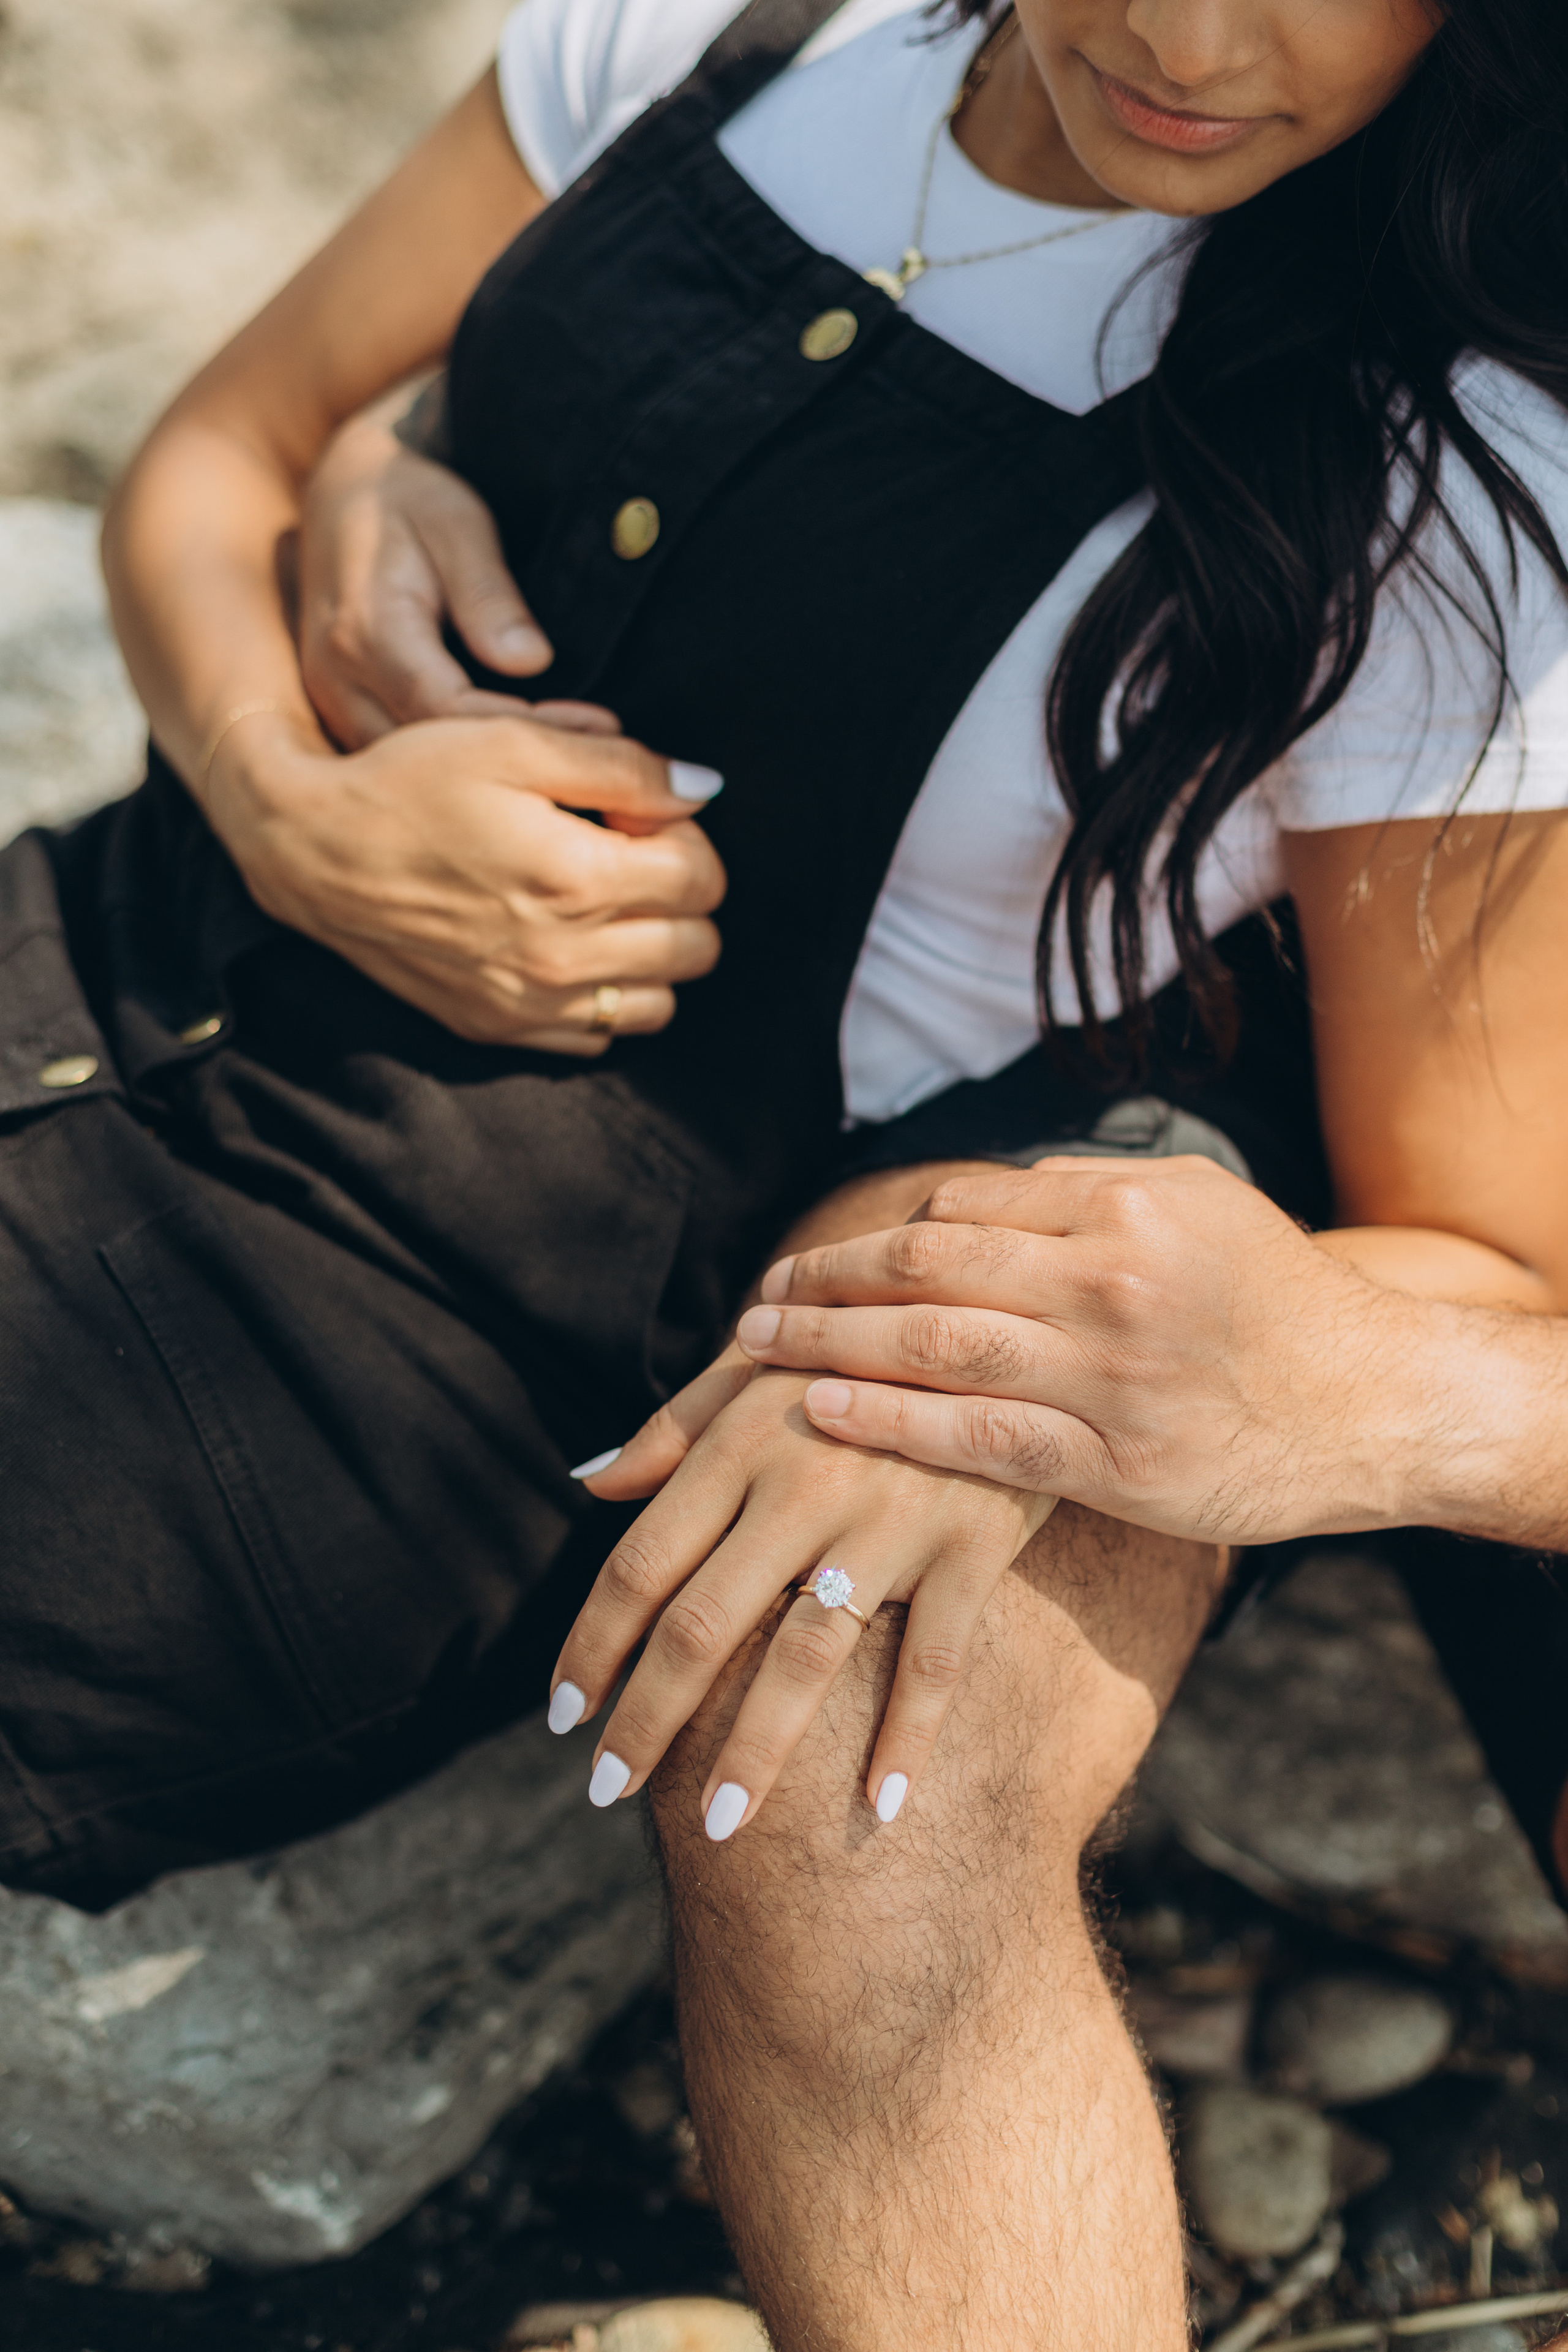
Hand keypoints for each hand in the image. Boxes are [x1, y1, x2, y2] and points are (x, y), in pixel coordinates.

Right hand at [212, 709, 725, 1050]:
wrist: (313, 850)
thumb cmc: (411, 781)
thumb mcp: (515, 743)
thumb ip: (623, 765)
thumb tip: (702, 787)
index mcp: (577, 880)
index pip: (700, 878)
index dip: (682, 836)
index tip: (636, 816)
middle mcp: (563, 957)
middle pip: (695, 946)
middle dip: (677, 896)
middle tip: (626, 856)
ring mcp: (530, 1003)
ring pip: (658, 1002)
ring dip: (652, 954)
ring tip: (604, 905)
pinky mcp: (499, 1027)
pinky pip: (599, 1036)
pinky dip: (604, 996)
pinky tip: (570, 946)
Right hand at [299, 407, 612, 749]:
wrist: (344, 496)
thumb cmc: (412, 501)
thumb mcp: (458, 526)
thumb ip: (489, 594)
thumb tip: (532, 662)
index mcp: (366, 630)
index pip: (447, 707)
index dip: (523, 728)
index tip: (595, 729)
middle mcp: (338, 679)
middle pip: (429, 755)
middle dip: (515, 768)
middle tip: (597, 762)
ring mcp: (333, 704)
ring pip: (412, 775)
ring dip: (488, 781)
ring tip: (569, 776)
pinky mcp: (342, 716)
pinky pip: (400, 764)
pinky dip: (458, 776)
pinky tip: (518, 773)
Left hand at [556, 1364, 1054, 1837]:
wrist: (999, 1307)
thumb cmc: (859, 1342)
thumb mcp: (763, 1362)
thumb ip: (676, 1425)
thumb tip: (589, 1481)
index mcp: (739, 1441)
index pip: (640, 1564)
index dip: (592, 1645)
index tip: (562, 1715)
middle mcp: (803, 1481)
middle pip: (700, 1625)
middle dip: (646, 1720)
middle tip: (605, 1792)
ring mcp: (891, 1517)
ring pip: (805, 1656)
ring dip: (755, 1751)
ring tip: (716, 1827)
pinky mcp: (973, 1543)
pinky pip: (933, 1659)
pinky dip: (908, 1737)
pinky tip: (882, 1807)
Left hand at [729, 1157, 1417, 1544]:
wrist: (1379, 1401)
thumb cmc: (1280, 1298)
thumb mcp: (1197, 1204)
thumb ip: (1085, 1192)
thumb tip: (976, 1192)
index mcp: (1119, 1208)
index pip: (959, 1209)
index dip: (874, 1236)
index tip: (820, 1262)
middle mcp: (1107, 1280)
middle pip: (925, 1267)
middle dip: (825, 1282)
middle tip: (755, 1302)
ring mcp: (1108, 1375)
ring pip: (934, 1348)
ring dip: (828, 1346)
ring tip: (757, 1351)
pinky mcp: (1114, 1464)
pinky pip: (977, 1440)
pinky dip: (890, 1424)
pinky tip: (824, 1411)